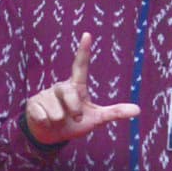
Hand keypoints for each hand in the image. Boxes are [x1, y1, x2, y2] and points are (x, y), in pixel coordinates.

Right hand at [23, 32, 139, 145]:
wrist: (50, 136)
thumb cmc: (74, 123)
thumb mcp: (96, 118)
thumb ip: (115, 113)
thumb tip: (138, 110)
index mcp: (76, 86)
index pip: (80, 65)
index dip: (83, 50)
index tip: (87, 35)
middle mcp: (60, 86)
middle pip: (70, 94)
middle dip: (74, 110)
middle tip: (74, 118)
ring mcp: (45, 94)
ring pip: (57, 111)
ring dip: (59, 121)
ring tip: (57, 120)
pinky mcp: (33, 103)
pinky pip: (43, 116)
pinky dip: (46, 123)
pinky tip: (45, 121)